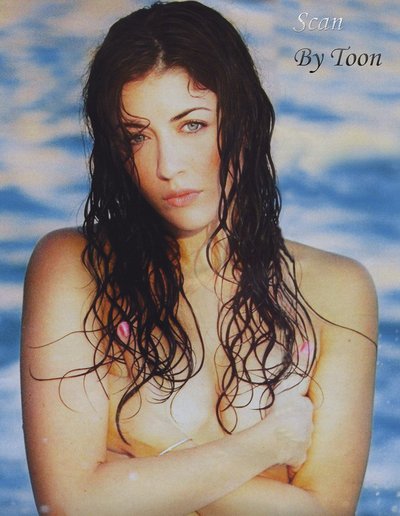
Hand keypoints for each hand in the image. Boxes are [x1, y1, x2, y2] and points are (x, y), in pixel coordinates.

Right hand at [259, 340, 314, 469]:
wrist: (273, 439)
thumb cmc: (276, 411)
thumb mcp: (286, 385)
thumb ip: (298, 366)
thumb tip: (309, 344)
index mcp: (304, 406)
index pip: (302, 405)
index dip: (293, 407)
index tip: (285, 410)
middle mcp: (309, 425)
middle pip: (302, 422)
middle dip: (294, 423)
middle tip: (280, 423)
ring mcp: (305, 443)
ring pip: (299, 439)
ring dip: (290, 438)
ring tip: (277, 436)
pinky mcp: (298, 458)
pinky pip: (294, 456)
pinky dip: (288, 454)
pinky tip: (278, 450)